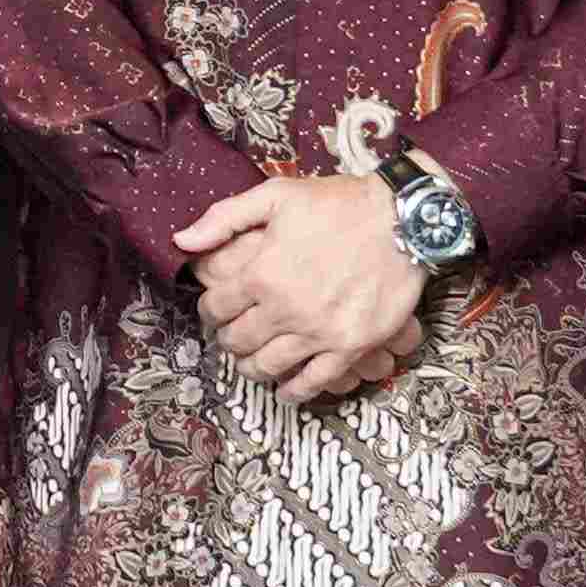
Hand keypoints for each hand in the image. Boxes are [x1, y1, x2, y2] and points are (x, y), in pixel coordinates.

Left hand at [174, 174, 427, 404]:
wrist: (403, 219)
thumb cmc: (340, 204)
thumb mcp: (276, 195)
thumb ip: (224, 218)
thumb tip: (182, 240)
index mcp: (261, 274)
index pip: (215, 307)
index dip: (209, 310)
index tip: (215, 310)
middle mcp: (285, 309)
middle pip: (237, 341)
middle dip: (228, 339)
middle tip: (232, 336)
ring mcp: (318, 332)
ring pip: (268, 366)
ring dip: (252, 367)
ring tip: (252, 361)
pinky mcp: (350, 346)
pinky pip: (314, 382)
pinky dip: (294, 391)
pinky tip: (286, 388)